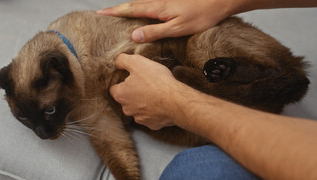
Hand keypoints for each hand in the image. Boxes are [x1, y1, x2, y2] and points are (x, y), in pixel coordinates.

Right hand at [97, 0, 232, 41]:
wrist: (219, 1)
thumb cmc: (201, 16)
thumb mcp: (178, 28)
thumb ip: (156, 32)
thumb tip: (134, 35)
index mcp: (157, 8)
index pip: (130, 10)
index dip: (115, 12)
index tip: (100, 14)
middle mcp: (158, 2)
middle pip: (132, 4)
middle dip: (116, 9)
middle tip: (103, 14)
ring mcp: (164, 0)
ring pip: (140, 3)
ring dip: (127, 8)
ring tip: (116, 14)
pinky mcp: (171, 2)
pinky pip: (149, 4)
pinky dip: (139, 8)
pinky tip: (140, 13)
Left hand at [110, 54, 187, 129]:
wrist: (177, 101)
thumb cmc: (156, 81)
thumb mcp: (137, 62)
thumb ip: (123, 61)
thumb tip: (117, 63)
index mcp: (121, 95)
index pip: (114, 88)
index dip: (122, 81)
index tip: (132, 77)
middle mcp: (127, 109)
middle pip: (126, 99)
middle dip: (134, 92)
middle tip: (146, 83)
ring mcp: (140, 118)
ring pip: (138, 108)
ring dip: (144, 102)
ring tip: (156, 93)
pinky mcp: (152, 124)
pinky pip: (150, 116)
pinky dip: (154, 111)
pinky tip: (162, 103)